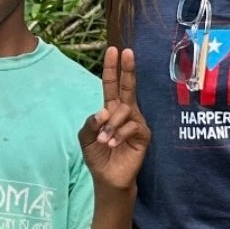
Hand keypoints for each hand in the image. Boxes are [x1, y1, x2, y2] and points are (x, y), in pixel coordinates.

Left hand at [79, 47, 149, 191]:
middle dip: (127, 69)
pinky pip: (132, 126)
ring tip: (103, 139)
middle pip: (127, 87)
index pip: (111, 85)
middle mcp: (125, 112)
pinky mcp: (143, 135)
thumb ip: (90, 123)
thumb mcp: (86, 137)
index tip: (113, 50)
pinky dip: (119, 134)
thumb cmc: (97, 156)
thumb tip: (103, 111)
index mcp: (110, 110)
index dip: (112, 69)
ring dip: (111, 124)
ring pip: (125, 110)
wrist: (108, 177)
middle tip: (127, 52)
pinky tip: (112, 143)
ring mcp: (136, 122)